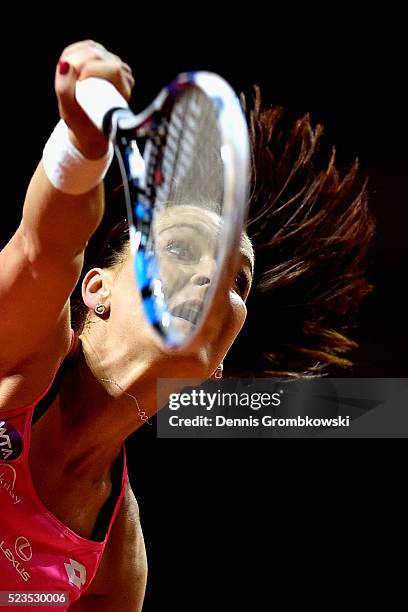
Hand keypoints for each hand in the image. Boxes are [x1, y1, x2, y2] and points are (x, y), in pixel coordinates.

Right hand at [55, 40, 134, 158]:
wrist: (90, 130)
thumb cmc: (82, 123)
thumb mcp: (69, 112)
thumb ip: (64, 89)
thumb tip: (65, 64)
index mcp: (123, 90)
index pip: (113, 69)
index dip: (89, 67)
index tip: (76, 79)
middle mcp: (123, 76)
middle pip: (99, 54)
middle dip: (77, 60)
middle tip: (66, 75)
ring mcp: (115, 66)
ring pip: (93, 48)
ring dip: (74, 56)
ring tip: (66, 74)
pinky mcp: (106, 60)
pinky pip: (89, 46)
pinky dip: (75, 52)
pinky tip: (69, 64)